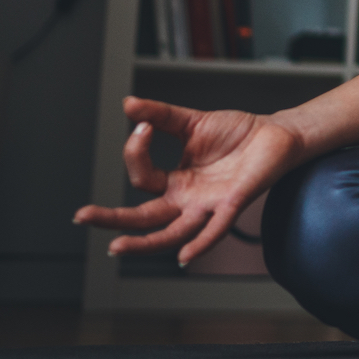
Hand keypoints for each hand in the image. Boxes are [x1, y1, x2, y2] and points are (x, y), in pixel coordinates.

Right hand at [72, 96, 306, 264]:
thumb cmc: (237, 133)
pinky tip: (186, 254)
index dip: (136, 152)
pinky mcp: (234, 203)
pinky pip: (216, 228)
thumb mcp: (191, 121)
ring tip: (117, 246)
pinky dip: (201, 241)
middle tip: (82, 216)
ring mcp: (209, 204)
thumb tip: (128, 104)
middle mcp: (188, 199)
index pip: (141, 178)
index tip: (143, 126)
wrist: (276, 133)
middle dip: (112, 220)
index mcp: (175, 182)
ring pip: (172, 232)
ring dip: (145, 242)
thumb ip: (160, 115)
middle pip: (144, 217)